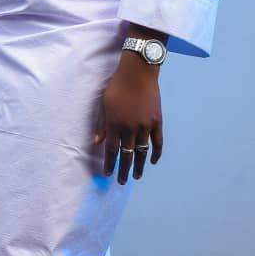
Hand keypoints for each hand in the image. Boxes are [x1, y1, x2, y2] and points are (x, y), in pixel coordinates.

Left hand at [94, 52, 162, 183]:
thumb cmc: (117, 86)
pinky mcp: (157, 122)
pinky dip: (156, 153)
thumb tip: (97, 143)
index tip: (108, 173)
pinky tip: (152, 162)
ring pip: (142, 152)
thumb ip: (101, 124)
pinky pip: (157, 142)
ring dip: (140, 166)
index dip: (110, 163)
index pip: (111, 150)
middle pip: (127, 155)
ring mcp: (145, 126)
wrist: (138, 73)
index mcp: (114, 124)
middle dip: (123, 170)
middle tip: (121, 181)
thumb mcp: (104, 103)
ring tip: (137, 176)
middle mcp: (129, 128)